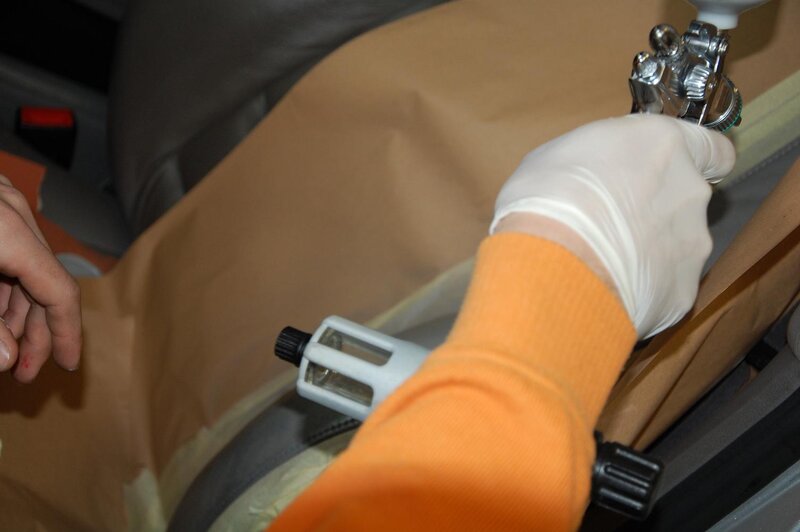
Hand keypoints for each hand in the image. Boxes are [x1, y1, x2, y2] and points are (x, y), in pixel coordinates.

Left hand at [0, 175, 80, 380]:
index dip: (66, 334)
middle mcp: (14, 214)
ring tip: (3, 348)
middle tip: (22, 372)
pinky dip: (1, 286)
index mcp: (10, 233)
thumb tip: (7, 360)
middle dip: (35, 331)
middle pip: (44, 282)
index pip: (60, 292)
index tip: (68, 366)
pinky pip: (7, 251)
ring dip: (15, 311)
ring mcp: (0, 203)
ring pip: (24, 268)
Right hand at [491, 114, 734, 337]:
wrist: (551, 264)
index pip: (713, 149)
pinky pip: (664, 287)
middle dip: (657, 211)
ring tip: (602, 264)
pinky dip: (642, 289)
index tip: (673, 174)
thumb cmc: (546, 197)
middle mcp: (690, 192)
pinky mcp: (682, 292)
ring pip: (677, 246)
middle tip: (611, 224)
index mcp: (664, 145)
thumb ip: (601, 160)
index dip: (698, 162)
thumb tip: (599, 174)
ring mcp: (692, 245)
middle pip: (686, 200)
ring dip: (648, 252)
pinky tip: (607, 290)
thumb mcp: (561, 153)